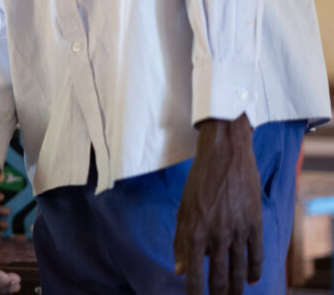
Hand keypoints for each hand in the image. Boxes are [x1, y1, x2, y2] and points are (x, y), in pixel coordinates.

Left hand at [174, 115, 261, 294]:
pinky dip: (255, 272)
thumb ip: (180, 240)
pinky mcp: (255, 224)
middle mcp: (216, 234)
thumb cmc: (199, 181)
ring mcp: (238, 231)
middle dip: (218, 293)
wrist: (225, 156)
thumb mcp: (183, 208)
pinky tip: (252, 280)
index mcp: (194, 230)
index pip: (194, 270)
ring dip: (237, 288)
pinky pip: (257, 256)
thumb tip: (179, 269)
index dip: (193, 289)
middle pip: (220, 276)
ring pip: (240, 270)